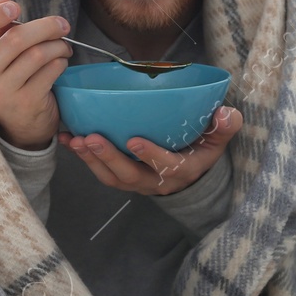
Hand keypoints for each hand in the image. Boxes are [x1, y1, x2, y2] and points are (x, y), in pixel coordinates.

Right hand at [0, 0, 71, 149]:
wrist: (18, 123)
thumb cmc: (8, 76)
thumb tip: (4, 2)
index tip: (15, 8)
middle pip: (16, 38)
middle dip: (47, 26)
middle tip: (63, 25)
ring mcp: (2, 91)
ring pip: (37, 54)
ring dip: (58, 45)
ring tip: (64, 46)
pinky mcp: (25, 102)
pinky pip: (51, 70)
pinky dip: (61, 62)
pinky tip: (61, 62)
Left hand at [59, 105, 242, 195]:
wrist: (190, 171)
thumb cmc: (202, 147)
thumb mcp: (219, 138)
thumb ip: (225, 126)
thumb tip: (227, 113)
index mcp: (182, 170)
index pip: (167, 167)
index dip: (150, 156)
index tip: (133, 141)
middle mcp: (156, 182)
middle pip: (130, 175)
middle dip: (109, 158)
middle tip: (91, 139)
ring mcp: (136, 182)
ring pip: (111, 177)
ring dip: (91, 160)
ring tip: (75, 140)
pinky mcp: (122, 177)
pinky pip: (100, 172)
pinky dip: (83, 158)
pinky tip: (67, 140)